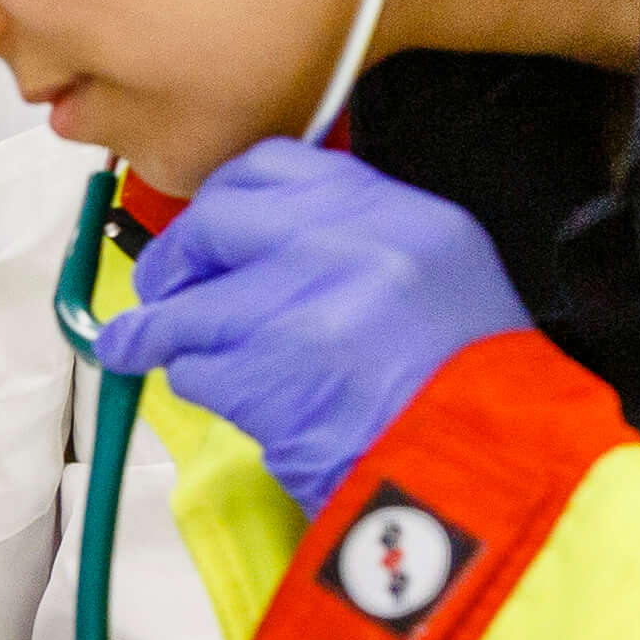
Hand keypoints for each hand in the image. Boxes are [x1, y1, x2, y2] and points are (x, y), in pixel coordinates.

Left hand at [90, 136, 530, 507]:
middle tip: (164, 289)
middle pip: (215, 222)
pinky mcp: (262, 375)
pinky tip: (223, 399)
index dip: (224, 198)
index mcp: (398, 214)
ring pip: (188, 304)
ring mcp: (299, 308)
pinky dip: (196, 384)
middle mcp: (346, 246)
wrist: (494, 473)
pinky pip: (194, 369)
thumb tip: (262, 243)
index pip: (273, 166)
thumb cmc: (471, 388)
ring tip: (145, 347)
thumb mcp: (443, 277)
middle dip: (177, 257)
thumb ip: (357, 244)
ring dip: (161, 330)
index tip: (208, 228)